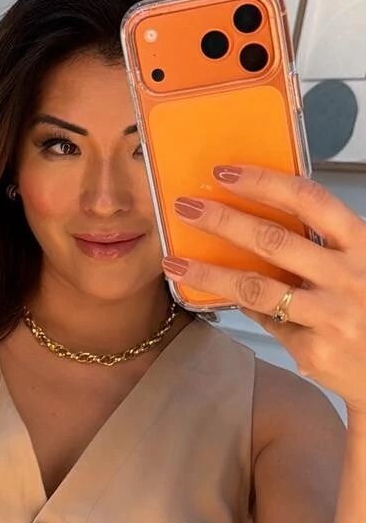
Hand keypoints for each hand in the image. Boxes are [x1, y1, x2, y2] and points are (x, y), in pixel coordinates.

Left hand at [163, 165, 365, 416]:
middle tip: (187, 208)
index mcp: (361, 245)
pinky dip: (245, 308)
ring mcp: (330, 316)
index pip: (309, 201)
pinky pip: (267, 322)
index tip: (226, 172)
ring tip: (175, 264)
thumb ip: (323, 249)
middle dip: (224, 221)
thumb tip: (261, 231)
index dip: (265, 182)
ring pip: (257, 289)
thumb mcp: (362, 266)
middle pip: (273, 241)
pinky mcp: (313, 350)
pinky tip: (220, 299)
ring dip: (209, 274)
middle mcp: (348, 277)